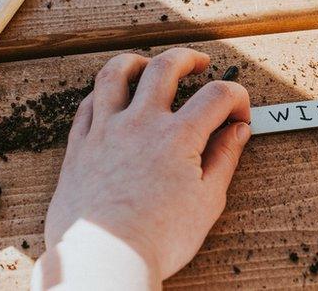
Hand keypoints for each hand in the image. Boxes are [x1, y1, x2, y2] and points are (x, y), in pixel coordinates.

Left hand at [41, 47, 251, 282]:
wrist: (104, 259)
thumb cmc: (156, 239)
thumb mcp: (207, 201)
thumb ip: (224, 159)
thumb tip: (238, 131)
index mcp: (178, 136)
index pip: (218, 96)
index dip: (237, 99)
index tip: (238, 115)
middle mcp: (140, 123)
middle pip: (165, 67)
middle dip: (188, 58)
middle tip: (199, 63)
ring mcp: (105, 131)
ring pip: (115, 74)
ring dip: (136, 61)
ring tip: (148, 63)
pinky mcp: (79, 146)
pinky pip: (87, 105)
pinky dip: (101, 93)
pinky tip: (110, 98)